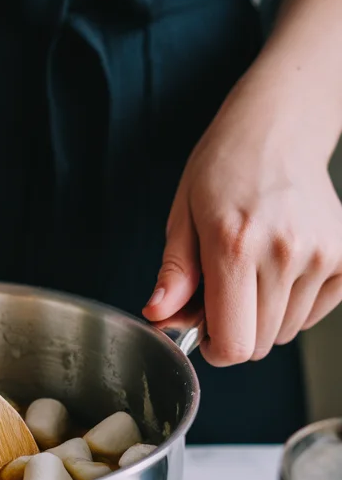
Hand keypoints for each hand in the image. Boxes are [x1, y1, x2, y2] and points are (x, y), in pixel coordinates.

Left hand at [143, 71, 341, 364]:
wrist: (279, 130)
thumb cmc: (224, 170)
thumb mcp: (183, 216)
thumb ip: (175, 272)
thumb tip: (158, 314)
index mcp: (234, 245)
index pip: (234, 343)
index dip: (215, 349)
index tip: (206, 330)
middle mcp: (283, 252)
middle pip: (259, 344)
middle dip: (236, 330)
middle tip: (226, 291)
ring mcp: (321, 255)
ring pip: (286, 332)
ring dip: (265, 317)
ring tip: (255, 270)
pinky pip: (313, 314)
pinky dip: (295, 304)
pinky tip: (281, 267)